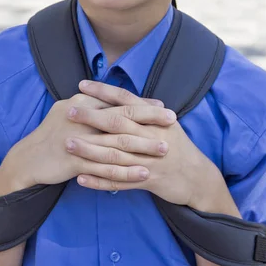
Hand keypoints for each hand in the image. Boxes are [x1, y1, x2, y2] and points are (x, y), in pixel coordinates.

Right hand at [0, 84, 171, 190]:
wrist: (28, 159)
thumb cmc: (53, 134)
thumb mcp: (70, 111)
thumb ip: (93, 106)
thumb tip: (117, 100)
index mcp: (82, 104)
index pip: (117, 101)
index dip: (142, 104)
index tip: (163, 107)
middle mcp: (81, 118)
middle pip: (121, 117)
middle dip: (149, 119)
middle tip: (173, 121)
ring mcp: (77, 141)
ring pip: (117, 144)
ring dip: (143, 147)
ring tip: (165, 149)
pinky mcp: (74, 162)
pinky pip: (105, 169)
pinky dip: (126, 172)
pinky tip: (143, 174)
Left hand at [67, 81, 218, 206]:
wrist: (198, 178)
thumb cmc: (178, 148)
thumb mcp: (166, 125)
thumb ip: (145, 112)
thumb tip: (123, 97)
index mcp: (156, 119)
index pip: (126, 100)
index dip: (104, 91)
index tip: (82, 85)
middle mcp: (152, 136)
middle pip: (118, 124)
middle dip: (92, 117)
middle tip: (68, 111)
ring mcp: (150, 159)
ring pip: (115, 153)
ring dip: (89, 149)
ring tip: (67, 143)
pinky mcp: (148, 181)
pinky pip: (119, 181)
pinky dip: (99, 181)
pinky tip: (80, 178)